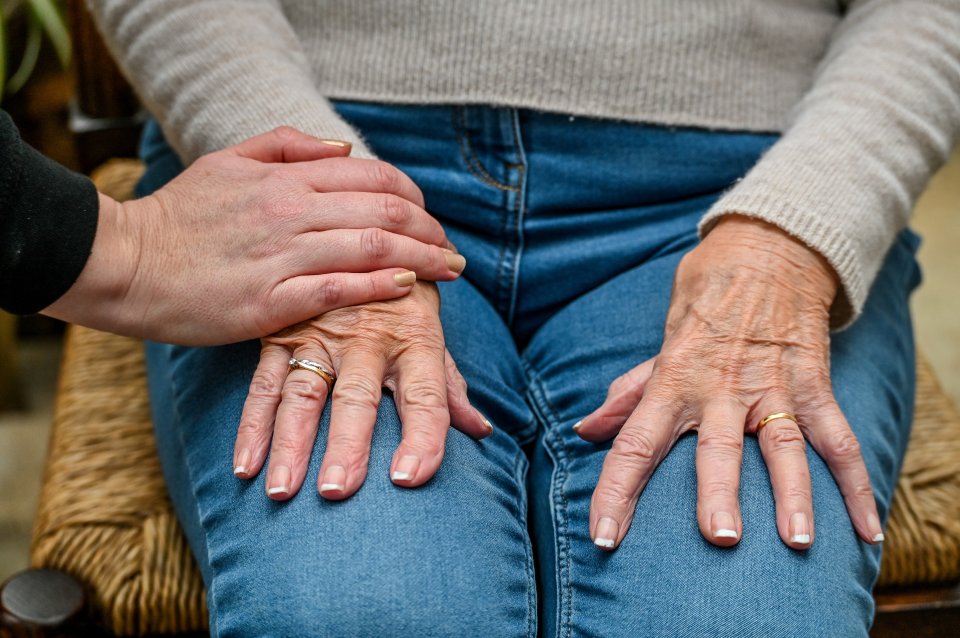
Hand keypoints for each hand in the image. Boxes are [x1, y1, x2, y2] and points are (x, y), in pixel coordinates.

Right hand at [45, 127, 465, 344]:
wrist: (124, 263)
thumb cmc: (178, 217)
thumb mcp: (226, 161)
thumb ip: (286, 145)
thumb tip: (344, 149)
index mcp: (282, 178)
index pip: (370, 176)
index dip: (411, 193)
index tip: (428, 214)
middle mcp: (289, 211)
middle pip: (382, 211)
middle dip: (428, 229)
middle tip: (449, 249)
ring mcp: (281, 257)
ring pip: (370, 247)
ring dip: (420, 258)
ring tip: (447, 270)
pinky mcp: (270, 302)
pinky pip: (339, 289)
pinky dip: (379, 285)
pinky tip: (407, 286)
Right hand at [233, 282, 491, 499]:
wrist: (363, 234)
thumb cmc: (403, 298)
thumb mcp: (430, 333)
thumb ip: (449, 385)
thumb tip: (481, 430)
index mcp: (415, 339)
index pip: (426, 395)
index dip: (423, 436)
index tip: (410, 477)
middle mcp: (368, 339)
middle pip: (359, 397)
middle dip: (348, 445)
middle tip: (337, 491)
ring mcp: (321, 335)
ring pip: (304, 394)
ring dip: (291, 444)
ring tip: (283, 491)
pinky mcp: (283, 332)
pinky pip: (264, 383)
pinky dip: (252, 426)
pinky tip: (246, 465)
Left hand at [576, 215, 883, 550]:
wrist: (766, 250)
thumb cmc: (705, 300)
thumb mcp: (660, 342)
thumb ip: (629, 392)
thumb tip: (585, 431)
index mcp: (674, 382)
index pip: (635, 442)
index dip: (616, 490)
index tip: (603, 536)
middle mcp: (721, 389)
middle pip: (716, 447)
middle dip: (718, 492)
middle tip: (720, 537)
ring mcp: (772, 387)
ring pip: (783, 445)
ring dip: (793, 493)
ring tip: (798, 540)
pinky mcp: (812, 384)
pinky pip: (838, 437)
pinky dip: (856, 483)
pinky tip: (867, 527)